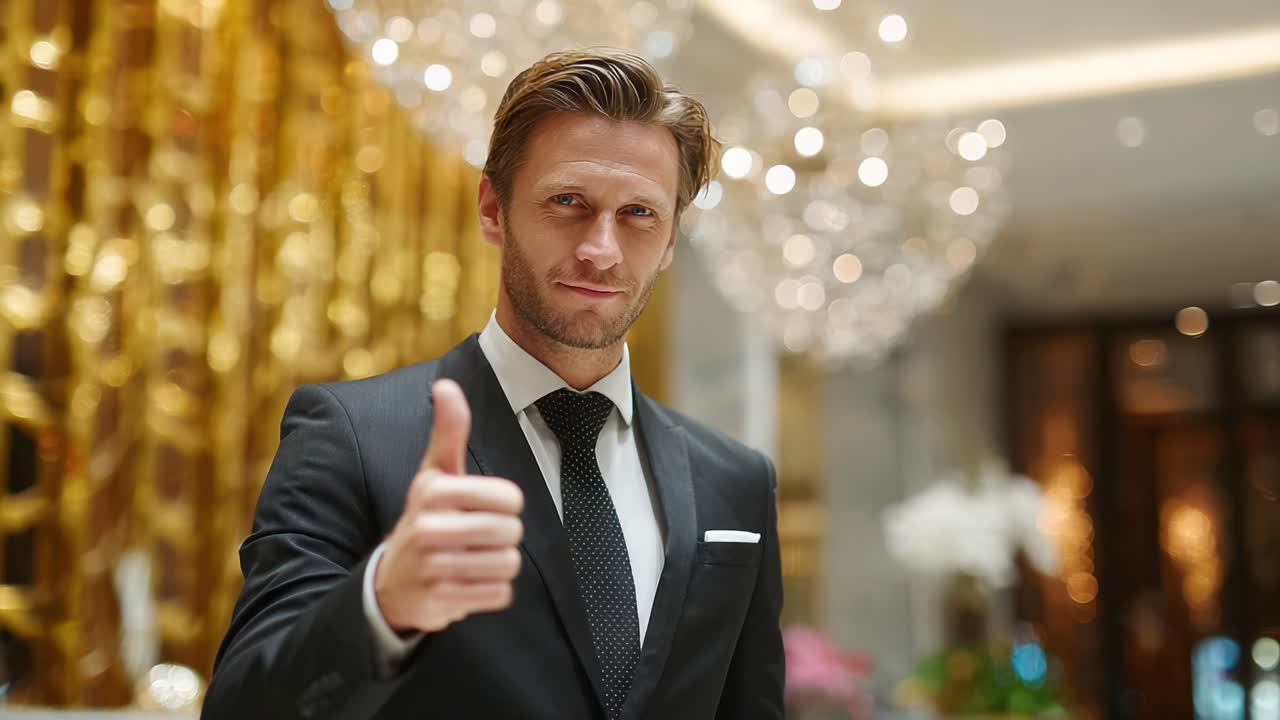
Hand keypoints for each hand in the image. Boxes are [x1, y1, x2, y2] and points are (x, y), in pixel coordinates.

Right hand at [374, 379, 524, 633]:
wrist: (391, 581)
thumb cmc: (425, 518)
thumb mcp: (434, 474)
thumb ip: (448, 432)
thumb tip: (446, 385)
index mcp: (433, 491)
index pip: (510, 498)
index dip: (508, 506)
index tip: (487, 509)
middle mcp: (428, 527)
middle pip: (510, 533)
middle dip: (503, 538)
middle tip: (479, 539)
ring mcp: (431, 566)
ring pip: (507, 565)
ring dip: (498, 566)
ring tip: (473, 561)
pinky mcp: (439, 601)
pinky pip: (498, 594)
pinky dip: (491, 592)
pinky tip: (468, 583)